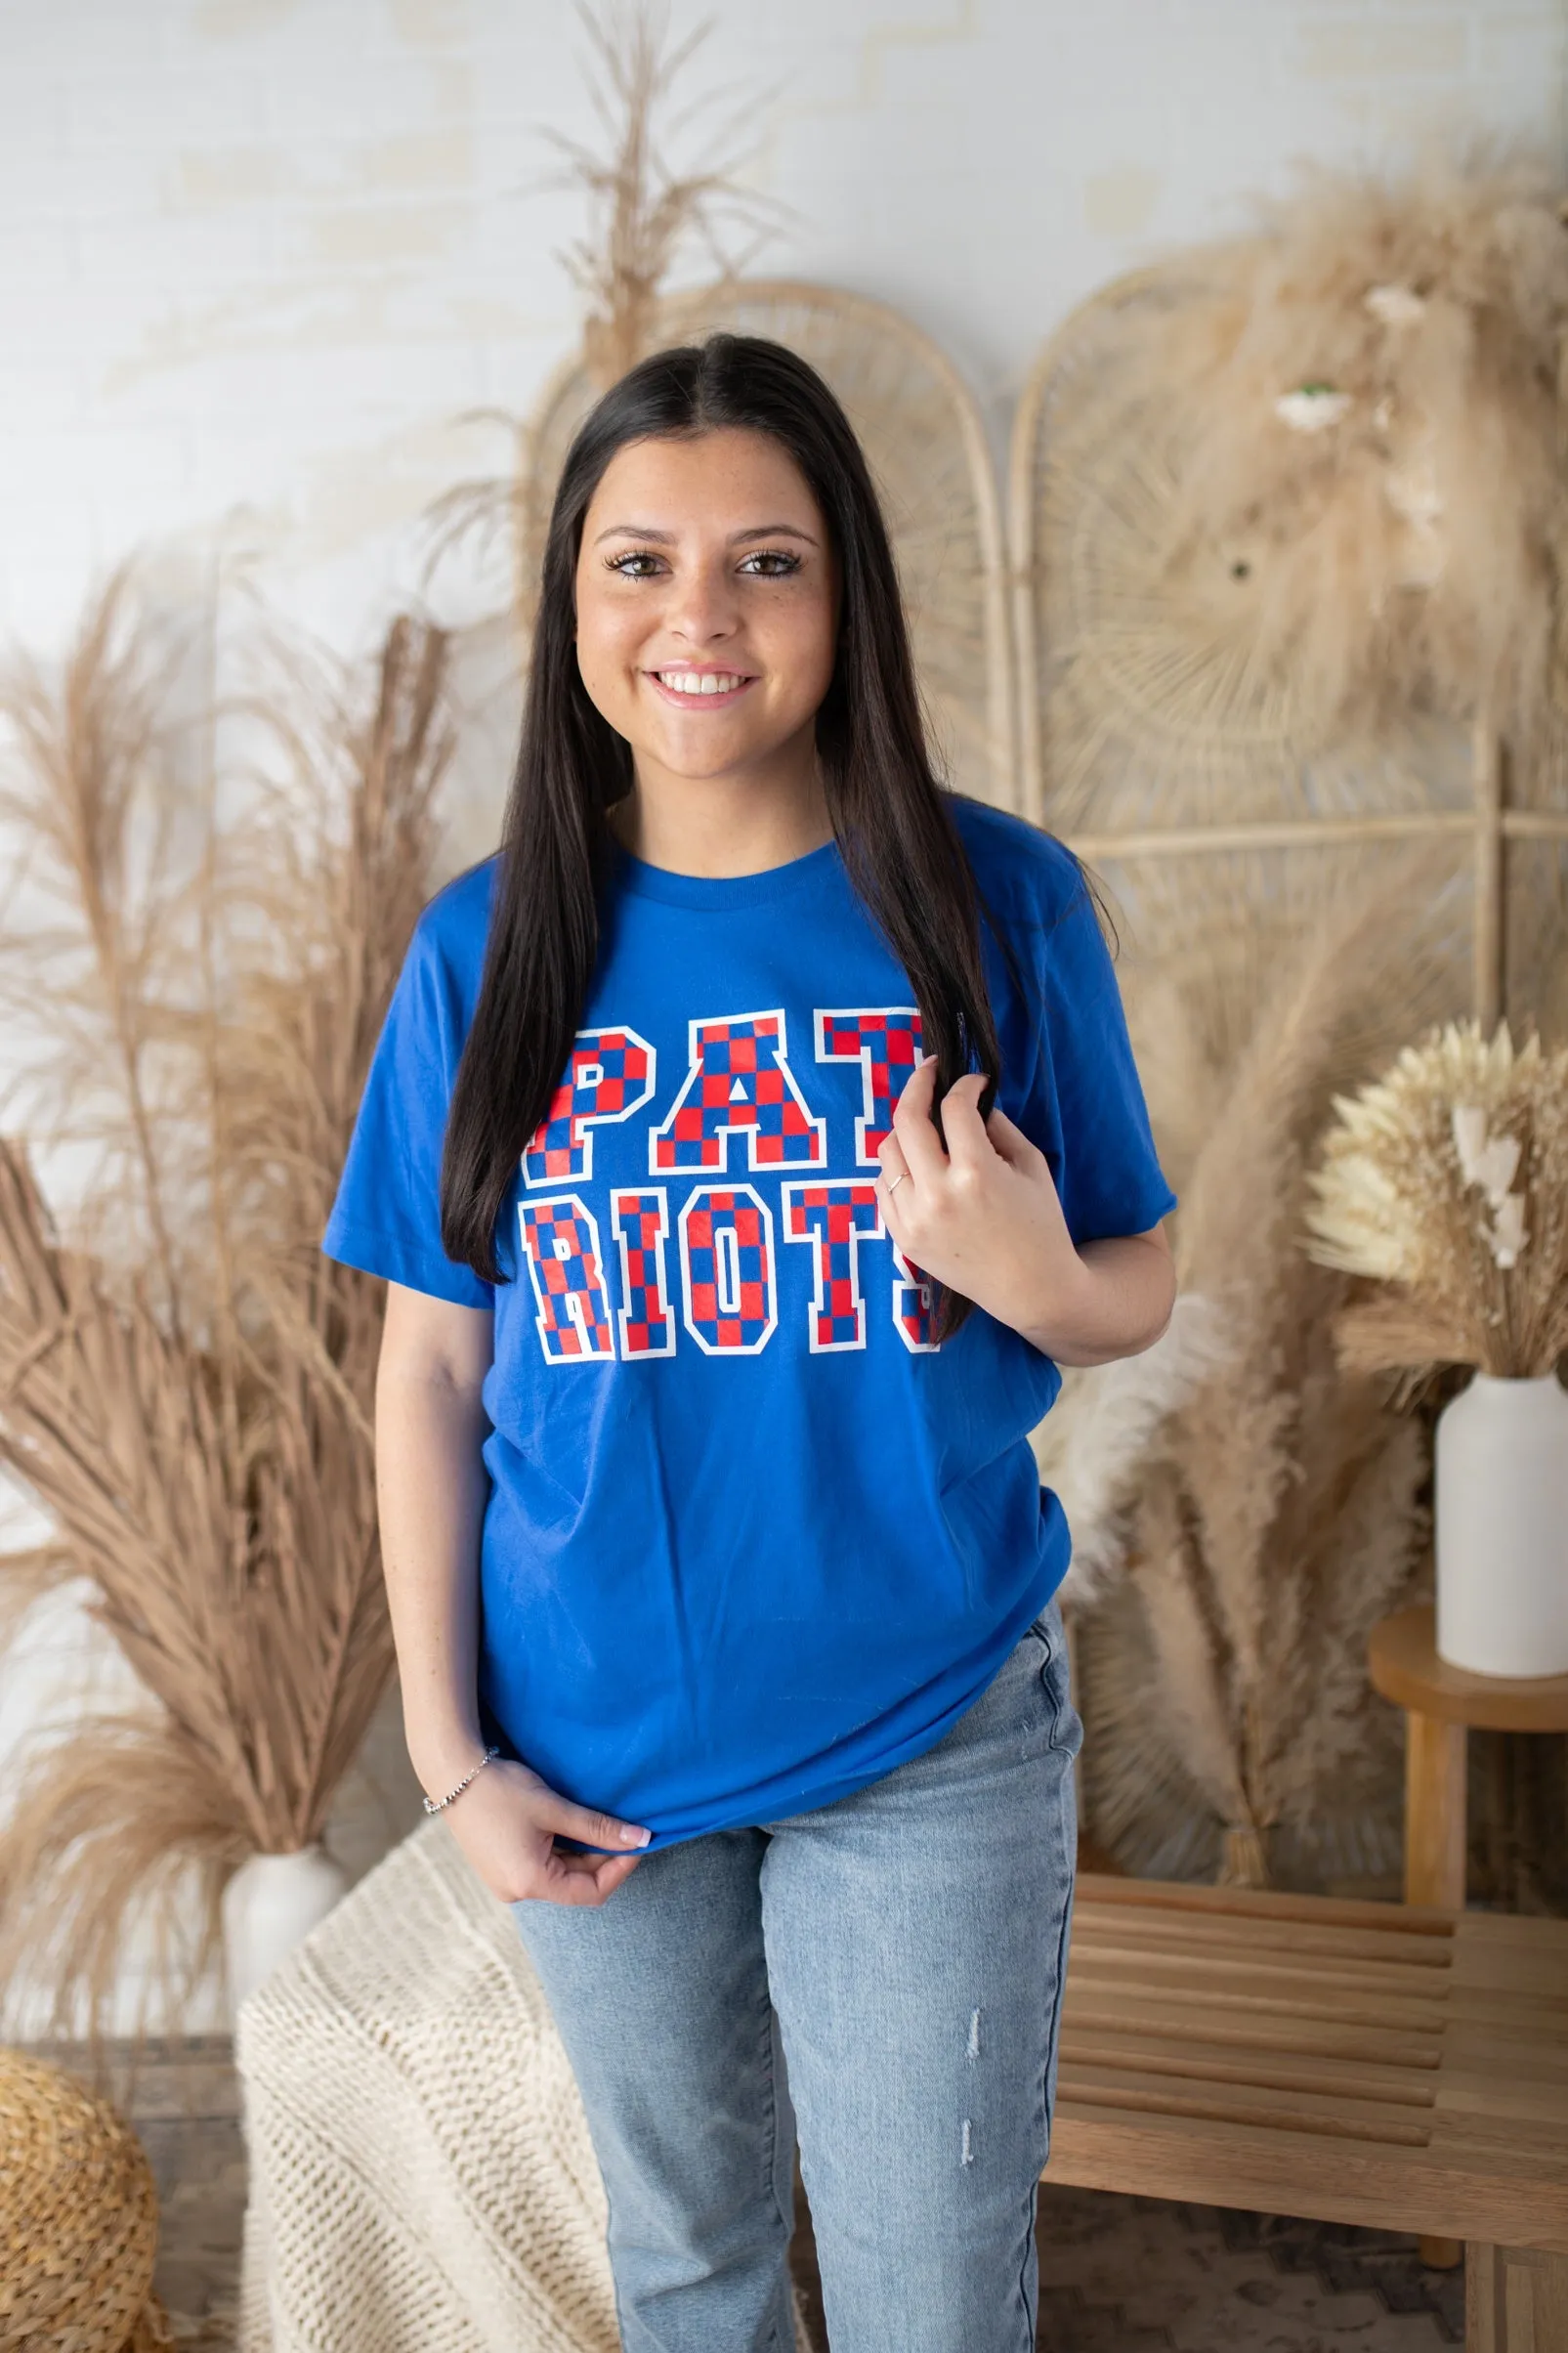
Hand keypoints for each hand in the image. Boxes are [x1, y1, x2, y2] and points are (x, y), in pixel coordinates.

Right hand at [434, 1753, 650, 1907]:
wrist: (453, 1774)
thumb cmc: (502, 1789)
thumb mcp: (555, 1808)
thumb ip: (599, 1827)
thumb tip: (641, 1839)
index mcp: (530, 1882)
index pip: (590, 1893)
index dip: (619, 1870)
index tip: (637, 1843)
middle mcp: (516, 1890)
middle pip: (575, 1884)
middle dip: (602, 1857)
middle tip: (622, 1827)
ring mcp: (506, 1880)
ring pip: (559, 1874)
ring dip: (582, 1851)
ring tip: (597, 1822)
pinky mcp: (500, 1867)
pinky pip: (541, 1866)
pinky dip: (562, 1849)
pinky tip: (571, 1824)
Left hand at [876, 1057, 1088, 1340]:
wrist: (1032, 1288)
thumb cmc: (1040, 1225)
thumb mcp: (1031, 1166)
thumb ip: (998, 1127)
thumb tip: (970, 1102)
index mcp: (976, 1173)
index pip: (954, 1108)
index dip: (964, 1084)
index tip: (973, 1081)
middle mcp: (937, 1194)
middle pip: (906, 1119)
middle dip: (918, 1084)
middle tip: (930, 1072)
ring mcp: (913, 1218)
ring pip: (887, 1151)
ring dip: (905, 1129)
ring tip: (927, 1126)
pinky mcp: (902, 1237)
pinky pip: (883, 1186)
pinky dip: (897, 1167)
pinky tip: (918, 1164)